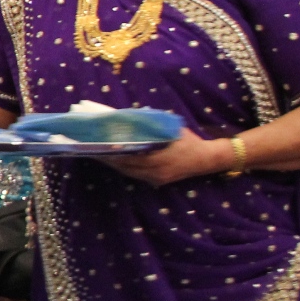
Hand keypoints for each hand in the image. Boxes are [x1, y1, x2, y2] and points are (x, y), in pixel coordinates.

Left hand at [101, 128, 227, 186]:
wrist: (207, 159)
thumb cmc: (187, 140)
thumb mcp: (170, 128)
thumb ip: (150, 126)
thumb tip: (128, 118)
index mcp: (160, 156)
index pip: (131, 155)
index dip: (114, 151)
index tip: (100, 144)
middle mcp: (156, 171)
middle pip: (126, 166)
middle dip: (109, 158)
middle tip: (93, 149)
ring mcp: (156, 178)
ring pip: (128, 172)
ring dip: (114, 163)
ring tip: (99, 154)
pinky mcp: (157, 182)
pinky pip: (136, 175)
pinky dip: (124, 167)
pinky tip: (115, 160)